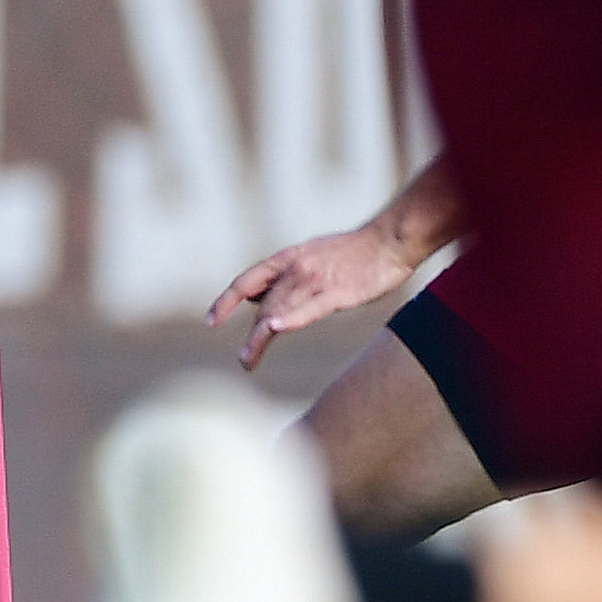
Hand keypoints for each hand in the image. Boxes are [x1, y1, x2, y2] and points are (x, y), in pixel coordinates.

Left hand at [207, 223, 423, 368]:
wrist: (391, 239)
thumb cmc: (358, 250)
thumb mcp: (314, 254)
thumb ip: (289, 274)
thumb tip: (263, 293)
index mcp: (290, 258)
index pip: (247, 281)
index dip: (225, 301)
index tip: (211, 321)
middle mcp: (296, 269)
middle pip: (263, 306)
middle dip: (251, 335)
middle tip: (245, 360)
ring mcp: (316, 281)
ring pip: (279, 312)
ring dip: (259, 339)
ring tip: (248, 361)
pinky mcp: (338, 293)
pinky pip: (309, 309)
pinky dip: (289, 318)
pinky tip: (274, 329)